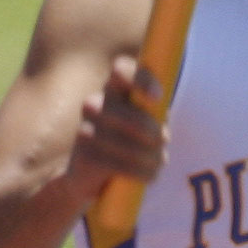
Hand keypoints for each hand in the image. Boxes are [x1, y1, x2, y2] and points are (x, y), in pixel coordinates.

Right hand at [66, 55, 167, 202]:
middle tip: (164, 143)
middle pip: (134, 117)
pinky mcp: (84, 157)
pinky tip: (148, 176)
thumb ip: (154, 112)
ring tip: (157, 165)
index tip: (158, 98)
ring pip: (132, 145)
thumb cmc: (126, 144)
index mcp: (112, 89)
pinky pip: (122, 165)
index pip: (122, 69)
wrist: (89, 177)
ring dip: (152, 159)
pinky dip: (142, 173)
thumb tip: (161, 116)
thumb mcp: (145, 123)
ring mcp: (85, 130)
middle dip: (156, 135)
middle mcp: (94, 104)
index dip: (141, 80)